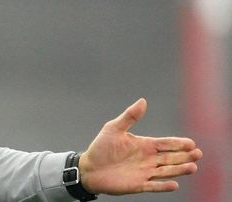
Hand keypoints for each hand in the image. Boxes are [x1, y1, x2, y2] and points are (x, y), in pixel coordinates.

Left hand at [80, 98, 202, 194]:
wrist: (89, 168)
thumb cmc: (101, 148)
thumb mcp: (114, 128)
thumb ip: (130, 117)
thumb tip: (143, 101)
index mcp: (144, 145)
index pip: (165, 144)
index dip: (178, 143)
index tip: (191, 143)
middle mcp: (148, 159)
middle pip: (170, 158)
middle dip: (185, 156)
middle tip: (198, 154)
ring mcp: (144, 172)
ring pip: (166, 171)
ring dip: (179, 170)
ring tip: (192, 167)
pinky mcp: (138, 185)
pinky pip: (154, 186)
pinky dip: (163, 186)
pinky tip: (174, 184)